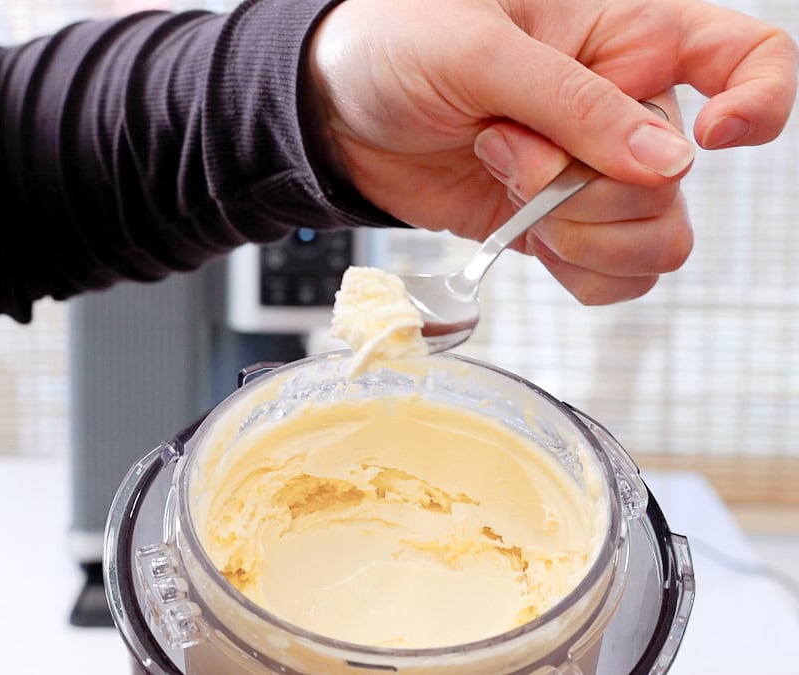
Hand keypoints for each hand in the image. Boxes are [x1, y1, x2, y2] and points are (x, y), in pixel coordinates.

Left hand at [305, 0, 797, 303]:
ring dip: (581, 234)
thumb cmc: (396, 43)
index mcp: (627, 36)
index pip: (745, 58)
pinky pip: (612, 276)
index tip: (717, 137)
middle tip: (505, 147)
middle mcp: (622, 110)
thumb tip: (670, 163)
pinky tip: (522, 238)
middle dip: (591, 186)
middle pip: (678, 178)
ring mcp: (590, 176)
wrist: (332, 111)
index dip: (760, 101)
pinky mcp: (553, 227)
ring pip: (655, 238)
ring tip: (502, 182)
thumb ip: (575, 106)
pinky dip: (579, 274)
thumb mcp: (482, 52)